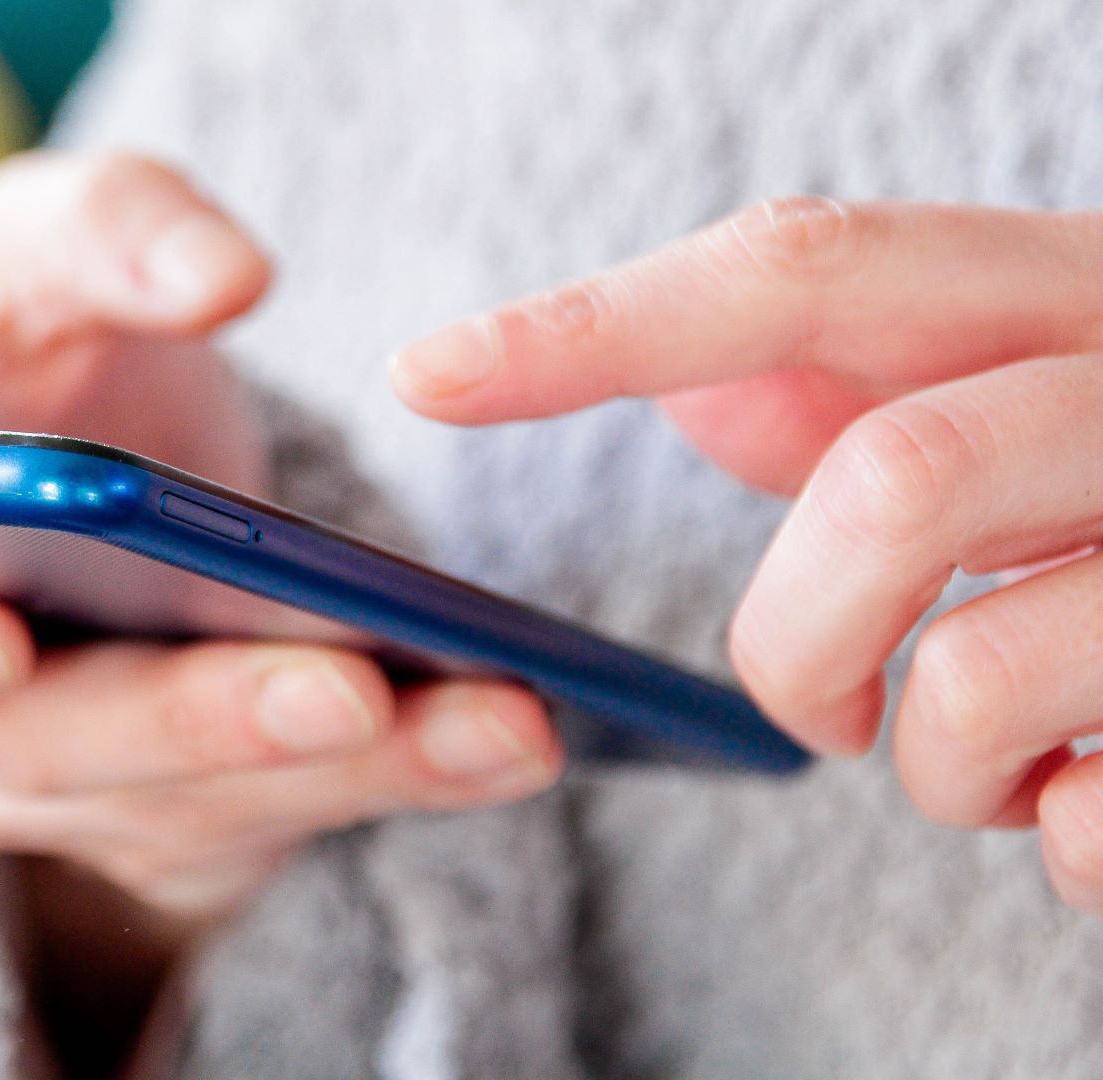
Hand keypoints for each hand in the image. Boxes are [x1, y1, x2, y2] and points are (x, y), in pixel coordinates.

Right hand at [0, 152, 563, 929]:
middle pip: (25, 745)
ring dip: (338, 768)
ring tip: (492, 718)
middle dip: (188, 721)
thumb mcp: (56, 251)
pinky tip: (504, 732)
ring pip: (177, 803)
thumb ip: (108, 226)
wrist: (109, 497)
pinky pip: (273, 824)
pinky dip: (399, 779)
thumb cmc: (50, 361)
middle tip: (338, 687)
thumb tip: (220, 277)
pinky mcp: (166, 824)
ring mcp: (45, 783)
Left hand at [392, 197, 1102, 911]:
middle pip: (892, 485)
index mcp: (1075, 291)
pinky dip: (1059, 840)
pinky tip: (1102, 794)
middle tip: (818, 701)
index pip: (806, 268)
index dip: (600, 322)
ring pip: (981, 680)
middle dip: (799, 633)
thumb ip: (869, 382)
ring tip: (983, 755)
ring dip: (931, 761)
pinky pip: (1096, 823)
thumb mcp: (1028, 391)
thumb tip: (697, 384)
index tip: (423, 371)